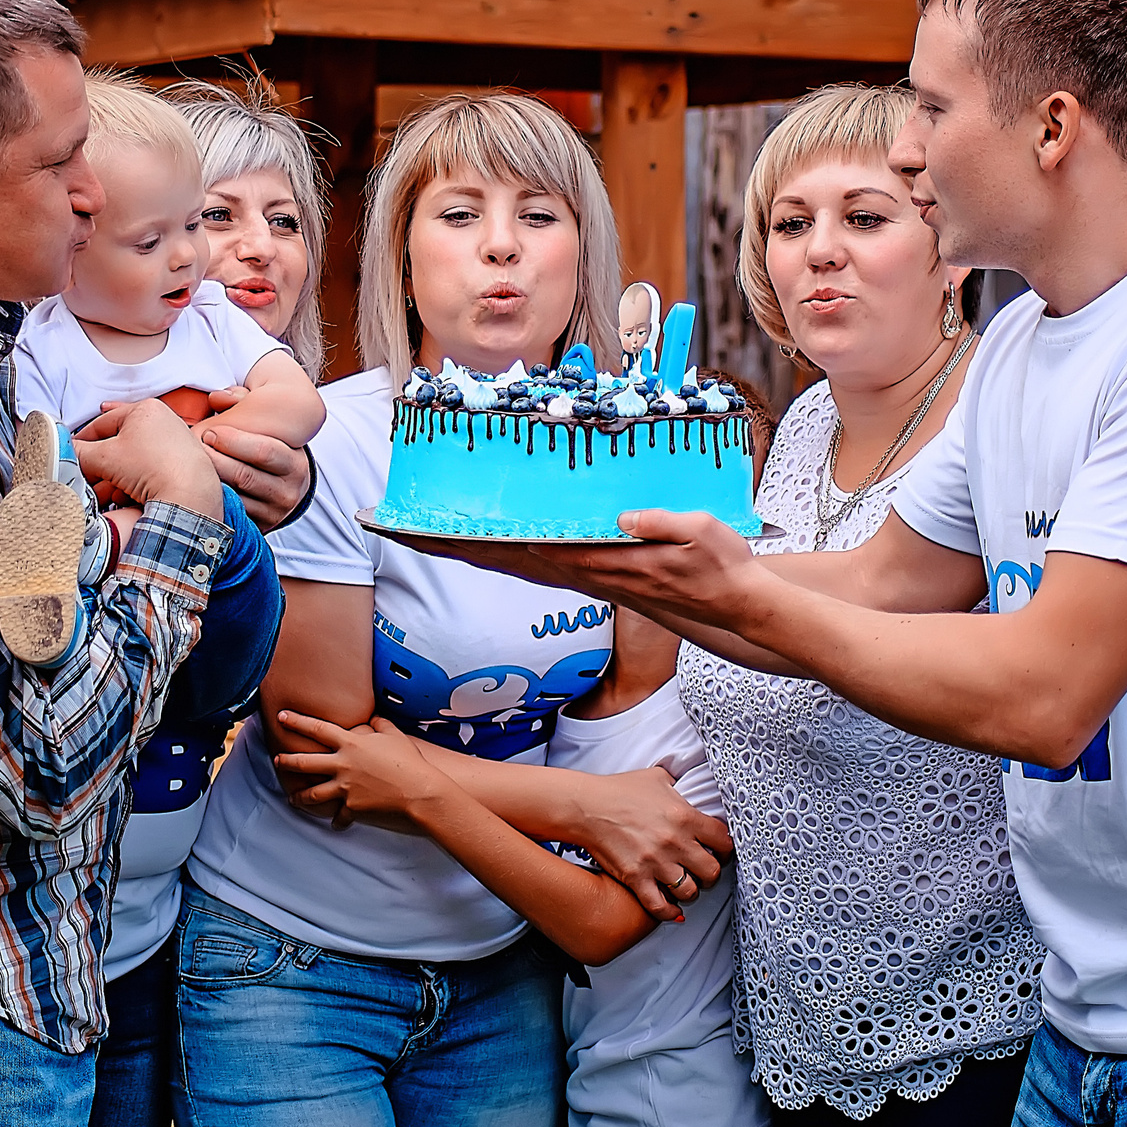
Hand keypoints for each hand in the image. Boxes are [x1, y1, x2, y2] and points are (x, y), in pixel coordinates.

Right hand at [74, 398, 221, 518]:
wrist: (190, 495)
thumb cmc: (153, 468)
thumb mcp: (104, 458)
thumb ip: (78, 452)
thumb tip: (61, 450)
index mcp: (145, 409)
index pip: (102, 422)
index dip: (82, 441)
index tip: (70, 454)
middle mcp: (164, 421)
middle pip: (118, 444)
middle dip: (99, 465)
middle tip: (85, 478)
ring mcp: (176, 443)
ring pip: (133, 460)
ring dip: (114, 478)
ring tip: (102, 493)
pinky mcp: (184, 465)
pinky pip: (150, 471)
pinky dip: (134, 483)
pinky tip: (124, 497)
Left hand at [195, 394, 312, 531]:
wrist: (285, 484)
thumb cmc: (267, 446)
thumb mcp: (266, 425)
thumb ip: (243, 404)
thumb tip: (217, 397)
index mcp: (295, 463)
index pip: (264, 451)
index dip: (233, 441)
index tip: (208, 432)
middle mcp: (290, 492)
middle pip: (245, 476)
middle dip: (215, 460)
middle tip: (192, 448)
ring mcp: (275, 514)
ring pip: (235, 498)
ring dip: (209, 481)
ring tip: (188, 466)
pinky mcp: (261, 529)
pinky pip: (231, 515)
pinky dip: (213, 501)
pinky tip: (197, 488)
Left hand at [271, 710, 449, 829]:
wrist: (417, 791)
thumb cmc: (408, 761)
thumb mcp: (394, 735)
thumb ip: (381, 724)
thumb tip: (374, 718)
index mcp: (351, 743)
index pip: (317, 729)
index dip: (297, 721)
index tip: (282, 716)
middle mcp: (342, 765)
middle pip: (305, 762)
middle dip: (286, 761)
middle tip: (276, 760)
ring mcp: (345, 787)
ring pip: (313, 794)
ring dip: (300, 796)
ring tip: (292, 798)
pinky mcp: (352, 807)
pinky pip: (340, 816)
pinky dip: (337, 821)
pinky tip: (336, 824)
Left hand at [389, 509, 762, 624]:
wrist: (732, 609)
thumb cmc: (720, 568)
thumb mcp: (703, 534)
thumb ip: (664, 524)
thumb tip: (624, 518)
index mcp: (598, 561)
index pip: (522, 548)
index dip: (473, 537)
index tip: (432, 527)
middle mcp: (580, 572)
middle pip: (501, 556)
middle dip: (447, 541)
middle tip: (395, 524)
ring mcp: (582, 576)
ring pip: (510, 561)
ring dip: (466, 547)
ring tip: (422, 530)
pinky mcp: (590, 574)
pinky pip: (532, 563)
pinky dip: (499, 552)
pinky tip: (479, 546)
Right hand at [569, 765, 732, 922]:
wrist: (586, 806)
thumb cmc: (620, 790)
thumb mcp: (657, 778)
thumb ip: (679, 788)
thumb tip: (690, 791)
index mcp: (685, 816)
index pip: (724, 841)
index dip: (724, 848)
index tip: (718, 851)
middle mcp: (675, 842)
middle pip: (711, 872)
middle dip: (709, 873)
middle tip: (700, 870)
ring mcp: (655, 862)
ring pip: (690, 892)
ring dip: (688, 890)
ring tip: (682, 884)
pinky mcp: (636, 878)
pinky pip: (660, 906)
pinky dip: (668, 912)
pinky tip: (671, 908)